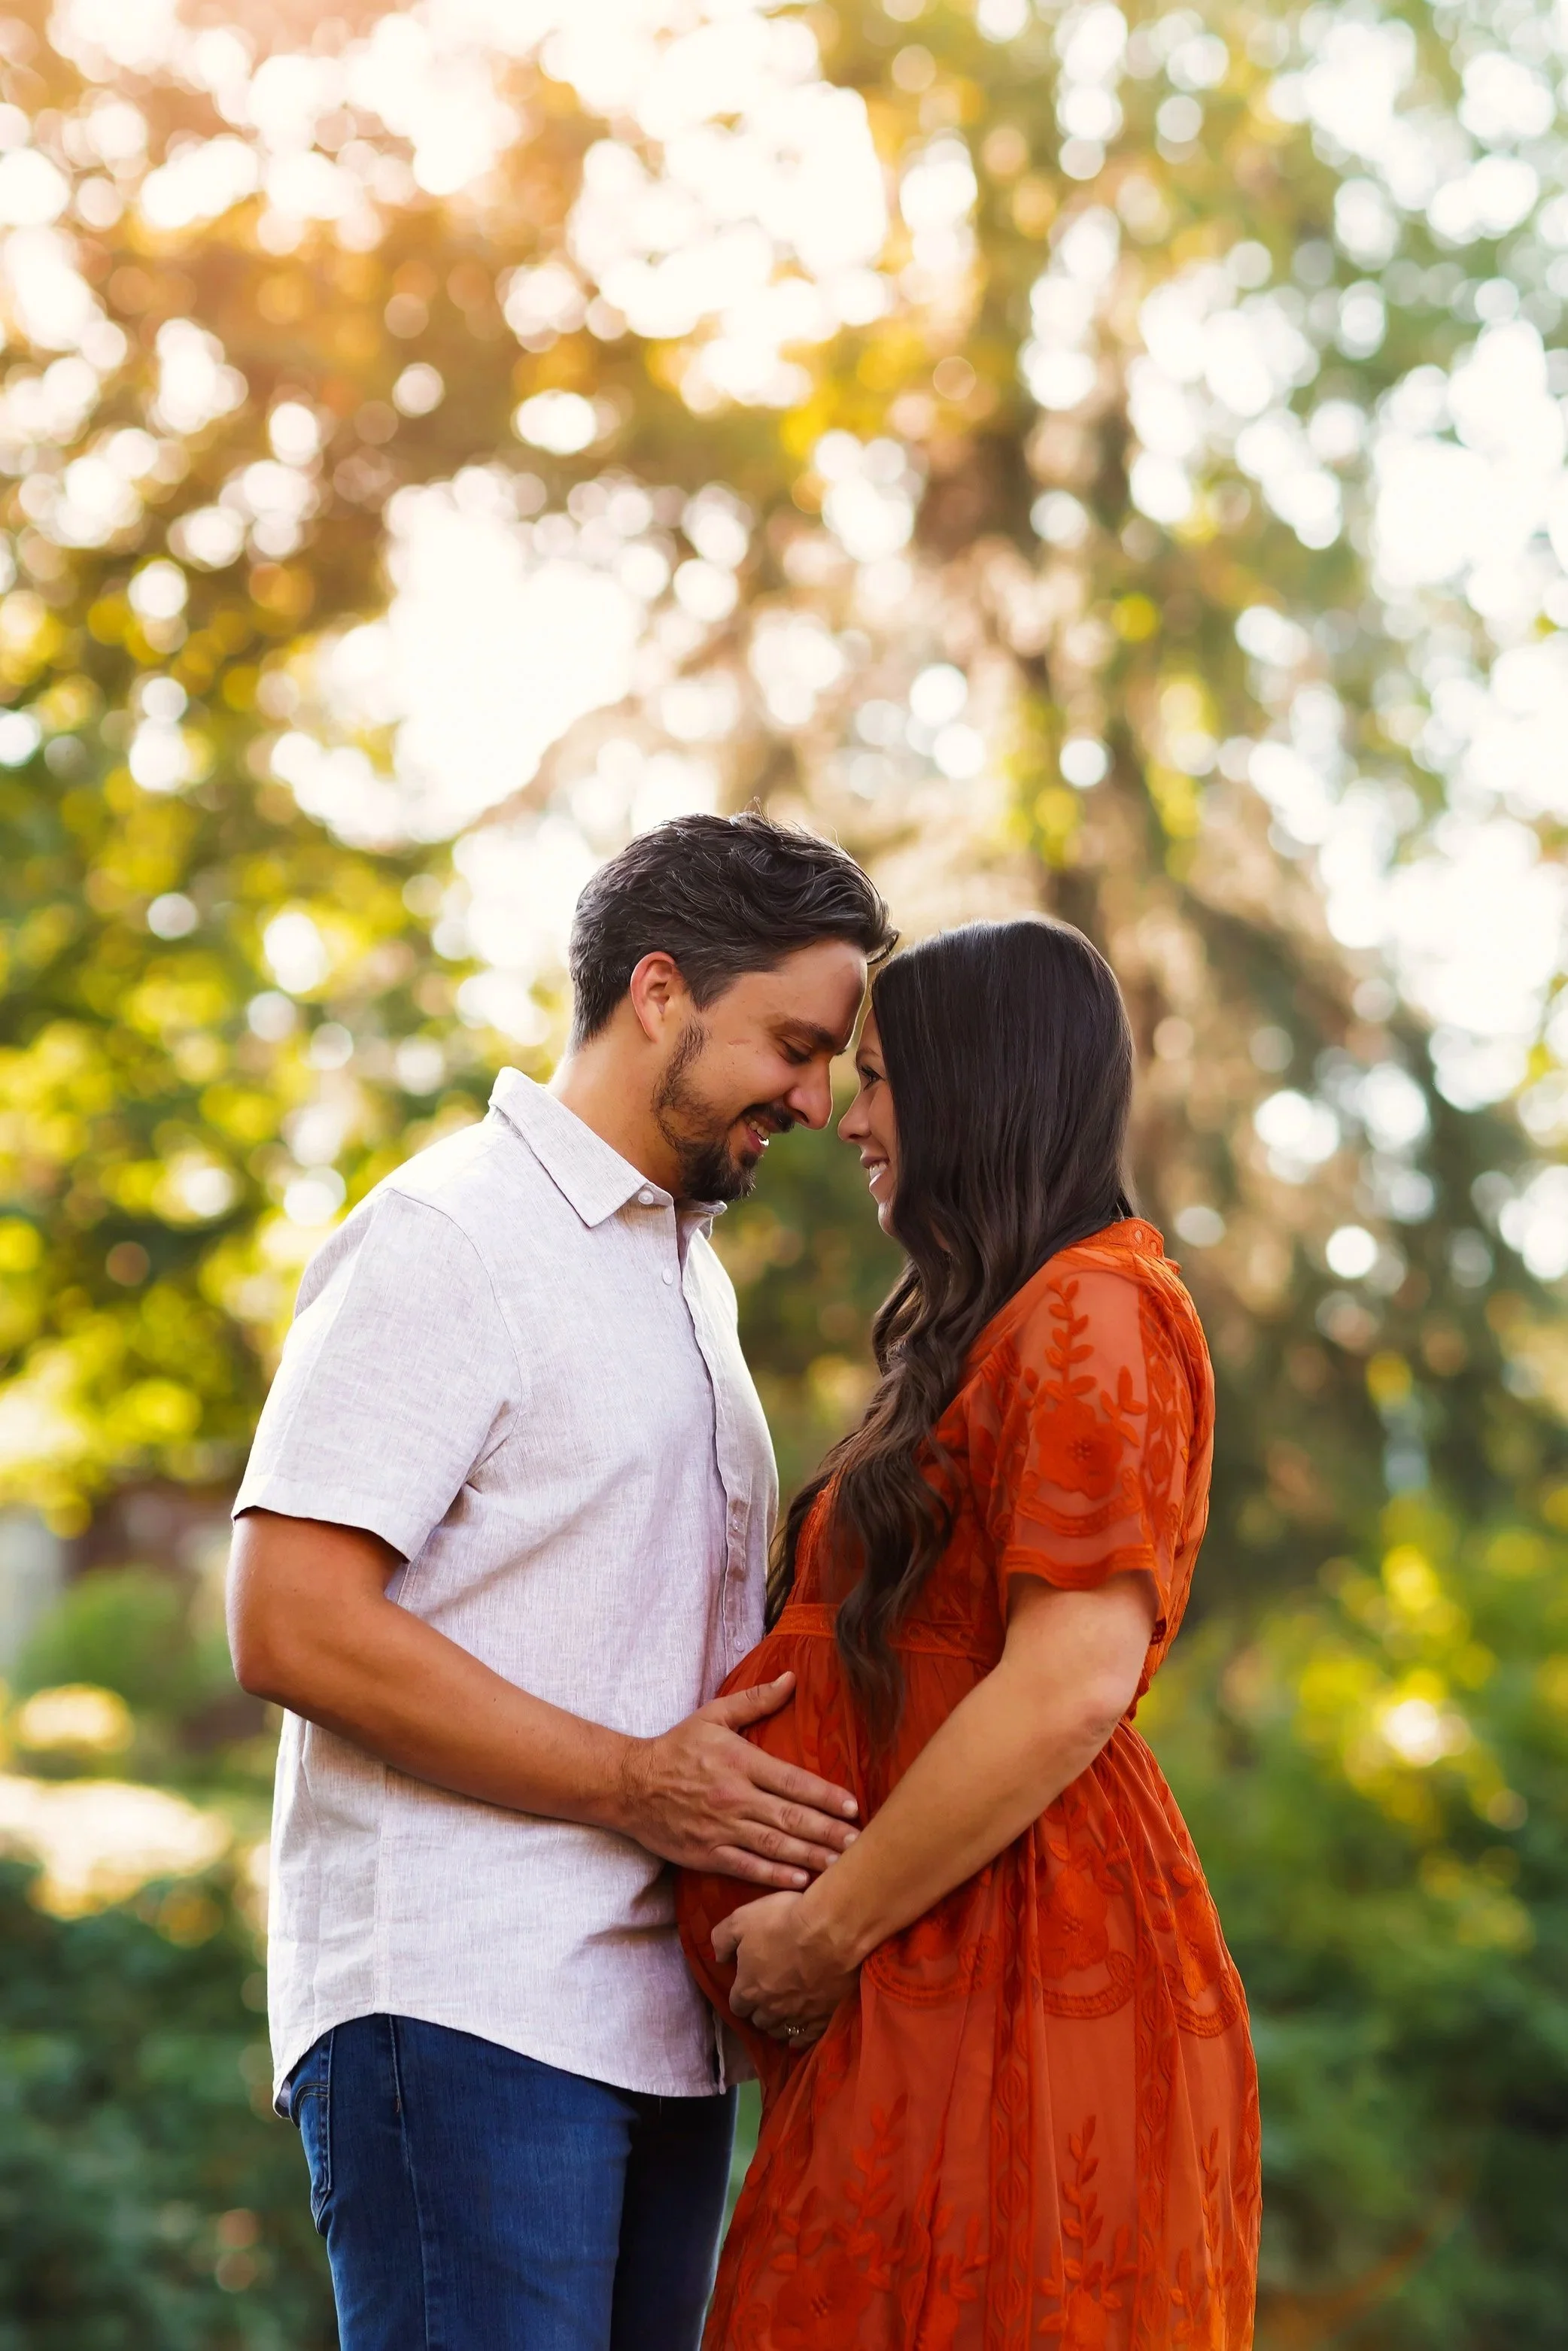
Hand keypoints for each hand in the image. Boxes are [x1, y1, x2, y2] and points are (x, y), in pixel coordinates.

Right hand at [617, 1674, 858, 1888]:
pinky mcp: (706, 1853)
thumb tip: (792, 1679)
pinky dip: (774, 1875)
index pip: (792, 1780)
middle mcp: (734, 1797)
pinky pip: (746, 1866)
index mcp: (740, 1762)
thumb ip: (755, 1700)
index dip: (825, 1795)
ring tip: (841, 1865)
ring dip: (809, 1856)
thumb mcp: (714, 1715)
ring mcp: (720, 1828)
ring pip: (773, 1845)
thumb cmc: (677, 1747)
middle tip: (858, 1842)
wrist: (631, 1785)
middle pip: (790, 1817)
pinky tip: (800, 1880)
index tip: (853, 1805)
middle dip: (827, 1831)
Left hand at [713, 1889, 858, 2044]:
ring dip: (778, 2023)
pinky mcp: (823, 2018)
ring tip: (783, 2013)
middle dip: (760, 2010)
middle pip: (759, 2020)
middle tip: (767, 1996)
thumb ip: (722, 1939)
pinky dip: (801, 2037)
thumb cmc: (782, 1922)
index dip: (741, 1996)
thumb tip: (718, 1957)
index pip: (737, 2005)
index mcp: (748, 1989)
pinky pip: (806, 2038)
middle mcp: (770, 2009)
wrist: (830, 1931)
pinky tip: (801, 2031)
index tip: (746, 1986)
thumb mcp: (741, 1919)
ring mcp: (798, 2016)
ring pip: (781, 2031)